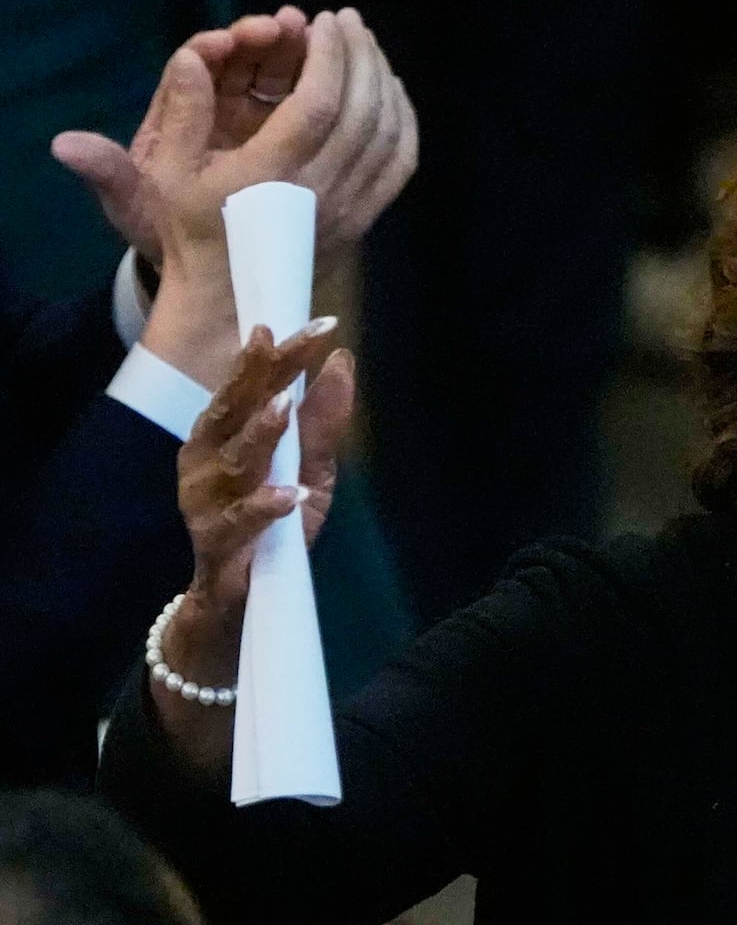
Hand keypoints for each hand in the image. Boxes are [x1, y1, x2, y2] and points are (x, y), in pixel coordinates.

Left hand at [50, 7, 310, 265]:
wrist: (210, 265)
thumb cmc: (170, 231)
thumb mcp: (135, 206)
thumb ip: (109, 174)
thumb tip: (67, 146)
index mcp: (181, 116)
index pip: (197, 66)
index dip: (215, 49)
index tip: (234, 41)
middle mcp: (221, 108)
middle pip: (246, 58)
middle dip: (270, 39)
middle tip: (295, 27)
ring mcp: (260, 119)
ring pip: (283, 73)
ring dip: (305, 54)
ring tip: (328, 41)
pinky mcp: (293, 136)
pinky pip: (311, 103)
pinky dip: (329, 88)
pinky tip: (355, 82)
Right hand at [52, 7, 416, 275]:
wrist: (232, 302)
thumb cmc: (195, 233)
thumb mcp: (168, 176)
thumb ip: (181, 113)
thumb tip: (190, 58)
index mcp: (272, 174)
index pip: (322, 103)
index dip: (331, 56)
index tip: (328, 22)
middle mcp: (321, 190)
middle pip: (363, 111)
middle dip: (361, 56)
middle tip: (350, 22)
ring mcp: (349, 208)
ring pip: (388, 135)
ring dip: (384, 82)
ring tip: (368, 47)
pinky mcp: (365, 220)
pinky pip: (400, 165)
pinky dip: (404, 122)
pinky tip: (391, 94)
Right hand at [177, 322, 353, 620]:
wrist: (239, 601)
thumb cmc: (273, 526)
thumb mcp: (310, 469)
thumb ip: (322, 420)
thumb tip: (342, 360)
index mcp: (224, 432)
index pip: (255, 383)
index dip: (284, 353)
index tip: (320, 323)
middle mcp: (207, 457)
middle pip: (233, 407)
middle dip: (262, 372)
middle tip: (286, 340)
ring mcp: (206, 499)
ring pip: (233, 459)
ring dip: (259, 432)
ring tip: (284, 405)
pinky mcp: (216, 541)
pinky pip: (242, 521)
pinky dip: (267, 506)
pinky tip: (293, 494)